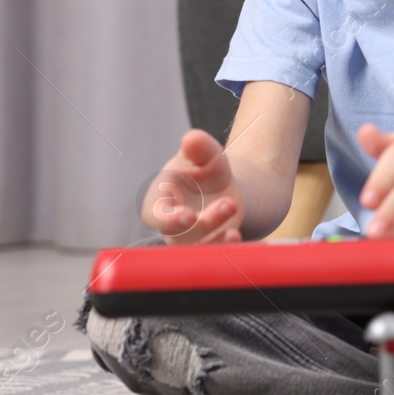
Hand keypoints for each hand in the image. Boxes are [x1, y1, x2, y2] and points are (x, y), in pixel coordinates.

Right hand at [142, 129, 244, 243]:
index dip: (169, 219)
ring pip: (200, 251)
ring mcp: (192, 242)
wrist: (226, 188)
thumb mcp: (205, 155)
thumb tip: (192, 138)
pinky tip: (238, 239)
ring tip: (234, 230)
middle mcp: (172, 228)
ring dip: (217, 242)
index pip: (156, 216)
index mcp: (159, 203)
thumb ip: (199, 148)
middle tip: (229, 204)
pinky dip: (227, 251)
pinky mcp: (212, 249)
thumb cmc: (204, 169)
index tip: (187, 215)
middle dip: (205, 223)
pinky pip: (216, 256)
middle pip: (182, 235)